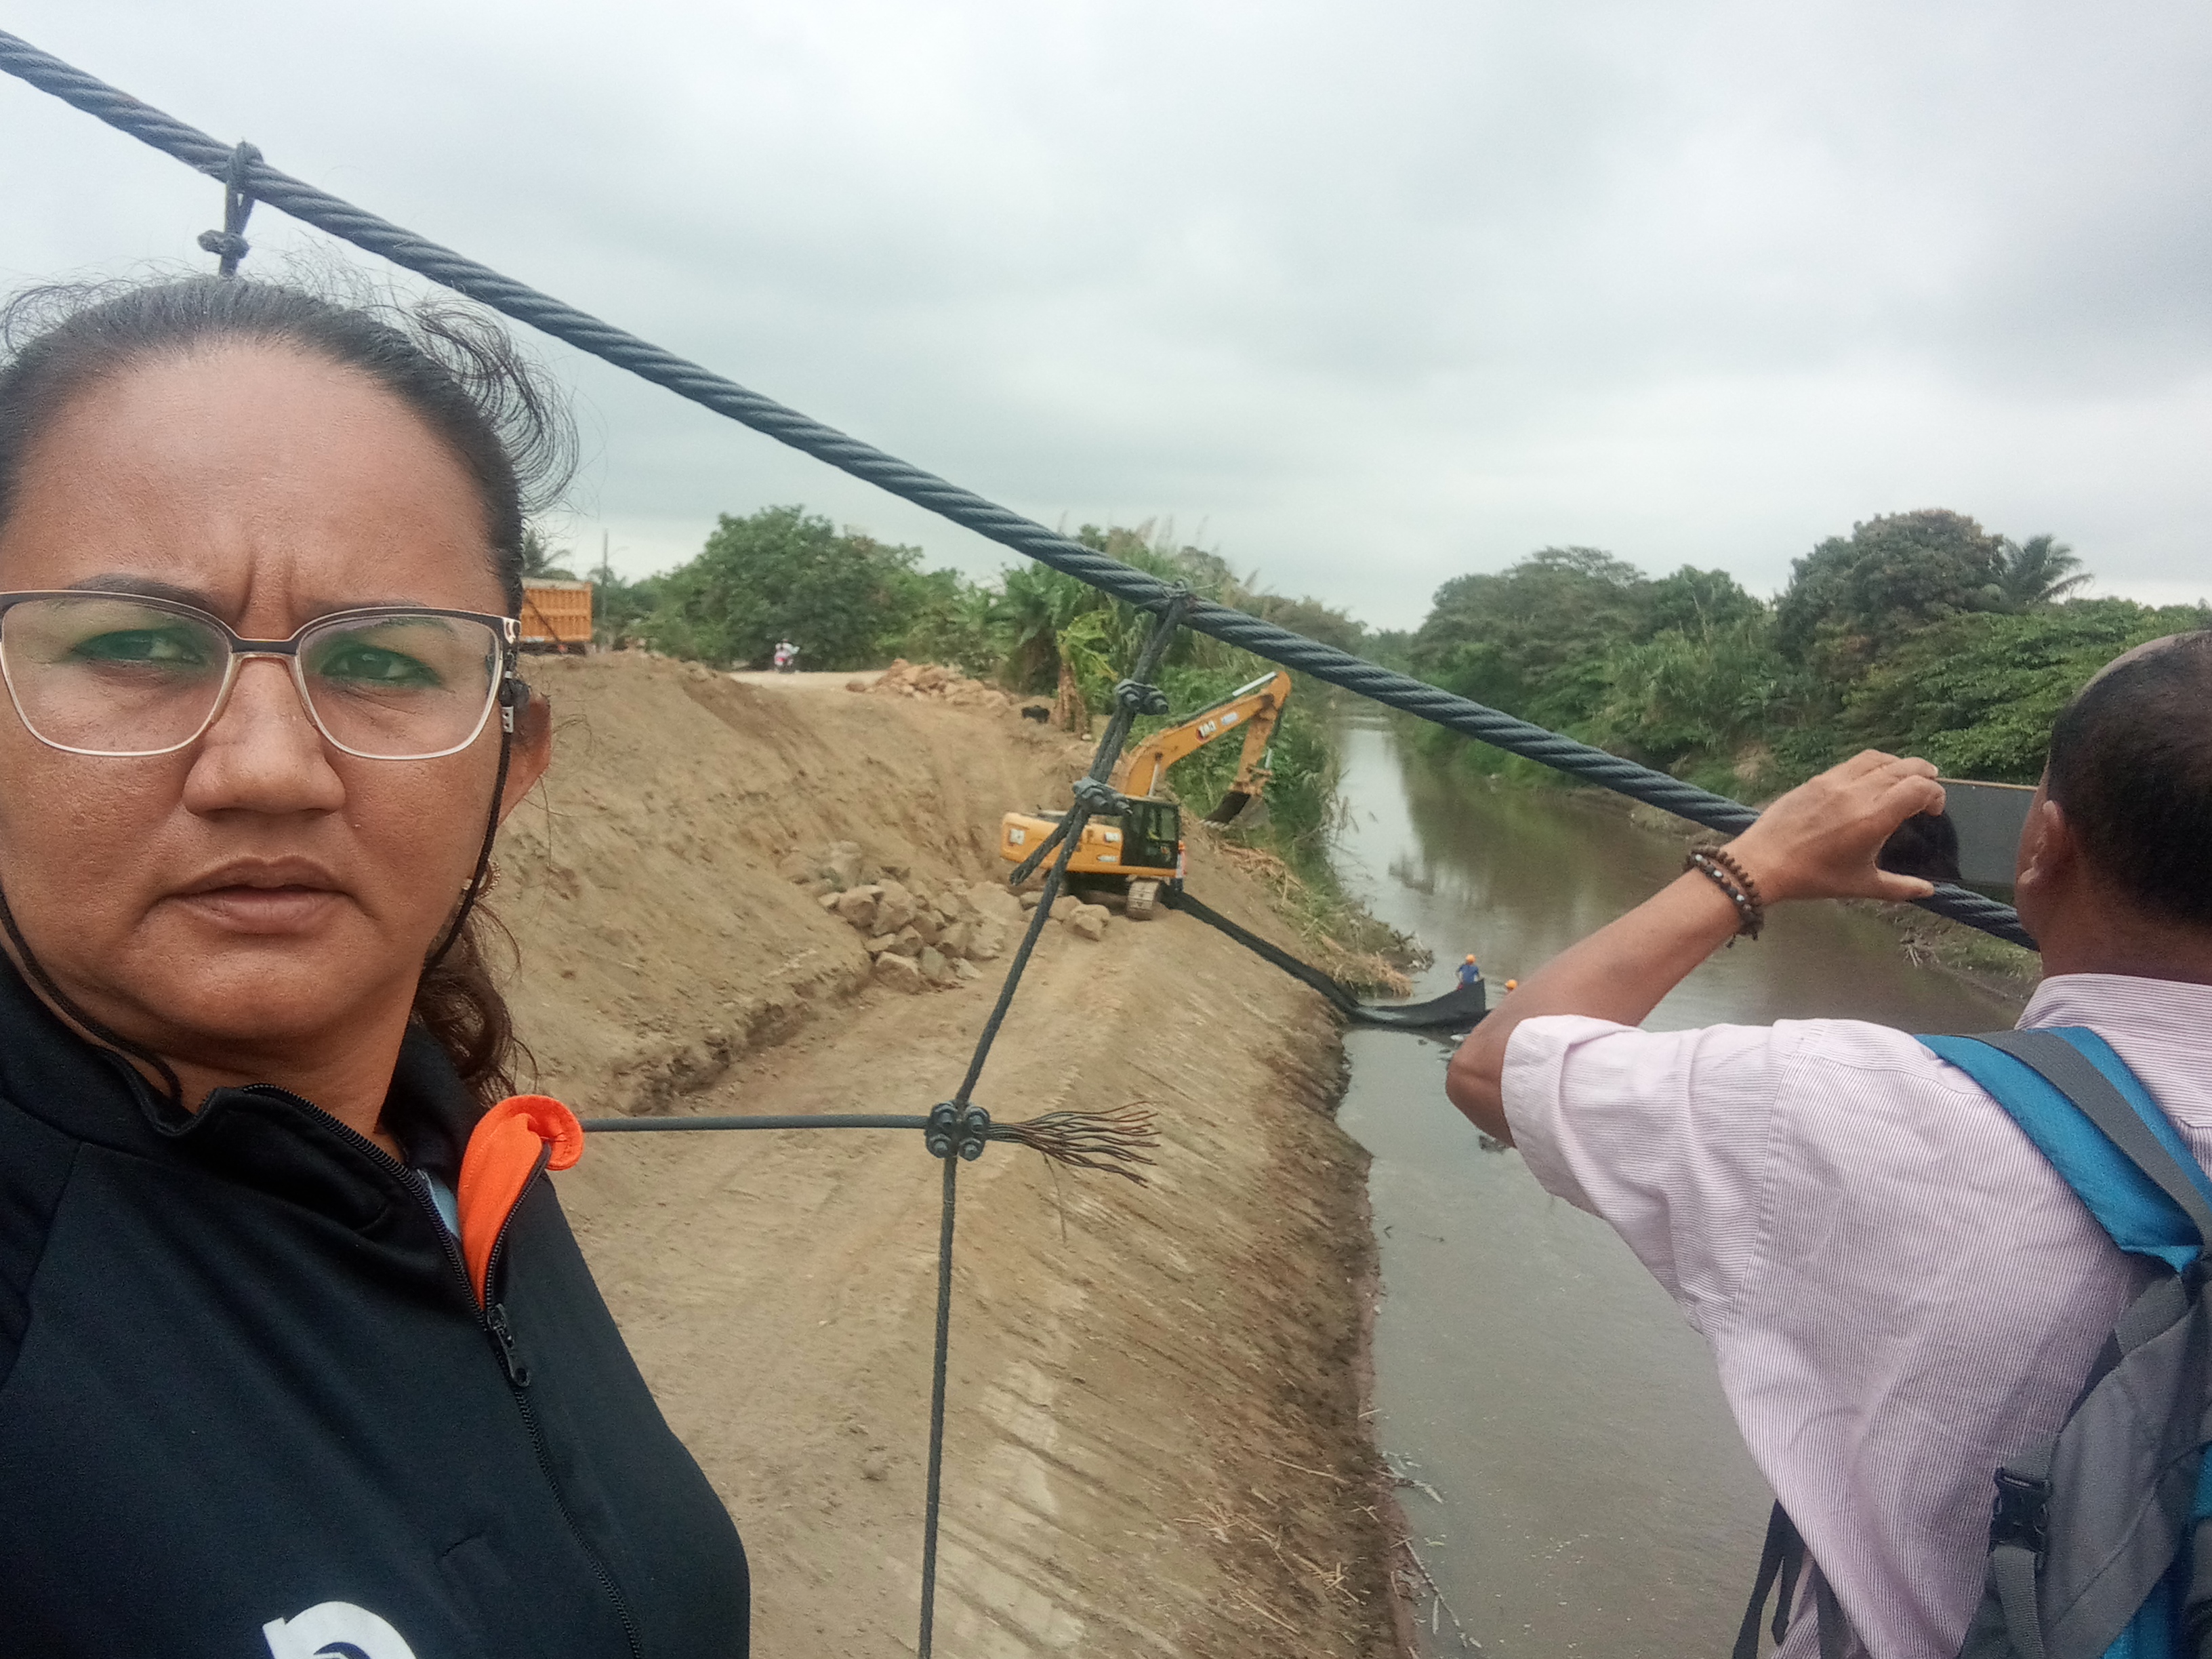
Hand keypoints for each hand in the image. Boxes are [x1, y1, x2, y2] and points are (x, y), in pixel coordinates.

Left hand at [1726, 751, 1946, 905]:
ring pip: (1878, 759)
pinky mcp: (1817, 779)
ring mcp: (1836, 781)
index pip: (1919, 788)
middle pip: (1904, 768)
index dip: (1936, 794)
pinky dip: (1872, 764)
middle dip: (1925, 774)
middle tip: (1931, 787)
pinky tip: (1872, 777)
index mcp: (1874, 817)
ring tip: (1906, 777)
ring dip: (1899, 764)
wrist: (1763, 862)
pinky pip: (1852, 762)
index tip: (1935, 810)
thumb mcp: (1861, 886)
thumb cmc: (1814, 877)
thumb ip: (1899, 887)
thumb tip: (1927, 891)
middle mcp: (1858, 792)